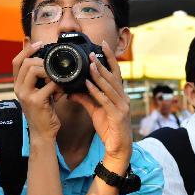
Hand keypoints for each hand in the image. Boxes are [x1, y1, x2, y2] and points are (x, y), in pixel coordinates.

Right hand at [13, 41, 62, 139]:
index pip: (16, 61)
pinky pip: (49, 84)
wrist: (43, 132)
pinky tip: (62, 91)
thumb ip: (39, 78)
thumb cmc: (43, 111)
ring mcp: (26, 95)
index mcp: (18, 84)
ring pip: (35, 70)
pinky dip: (58, 85)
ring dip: (50, 71)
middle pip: (26, 63)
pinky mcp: (36, 101)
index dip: (26, 49)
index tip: (39, 43)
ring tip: (57, 80)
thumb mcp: (39, 92)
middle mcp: (18, 88)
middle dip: (42, 61)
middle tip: (53, 68)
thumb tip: (45, 60)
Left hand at [69, 41, 131, 168]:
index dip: (109, 58)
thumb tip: (71, 90)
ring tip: (90, 64)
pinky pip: (106, 101)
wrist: (118, 149)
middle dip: (103, 63)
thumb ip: (85, 99)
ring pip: (110, 87)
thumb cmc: (109, 129)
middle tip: (93, 52)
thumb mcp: (95, 111)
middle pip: (114, 76)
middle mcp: (123, 98)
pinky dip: (97, 92)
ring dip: (100, 75)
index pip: (115, 72)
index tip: (102, 45)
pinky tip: (88, 85)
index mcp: (119, 95)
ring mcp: (122, 106)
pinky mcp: (118, 116)